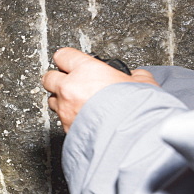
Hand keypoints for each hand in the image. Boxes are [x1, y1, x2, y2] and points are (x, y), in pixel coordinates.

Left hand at [42, 48, 157, 131]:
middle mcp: (70, 88)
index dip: (68, 59)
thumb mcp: (144, 84)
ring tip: (77, 104)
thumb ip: (134, 76)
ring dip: (61, 100)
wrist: (131, 137)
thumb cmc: (135, 109)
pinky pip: (61, 120)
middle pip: (49, 77)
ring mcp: (65, 109)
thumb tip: (135, 77)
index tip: (70, 62)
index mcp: (86, 71)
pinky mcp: (66, 127)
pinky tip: (83, 120)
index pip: (64, 55)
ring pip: (52, 100)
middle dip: (58, 79)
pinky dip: (69, 119)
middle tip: (70, 82)